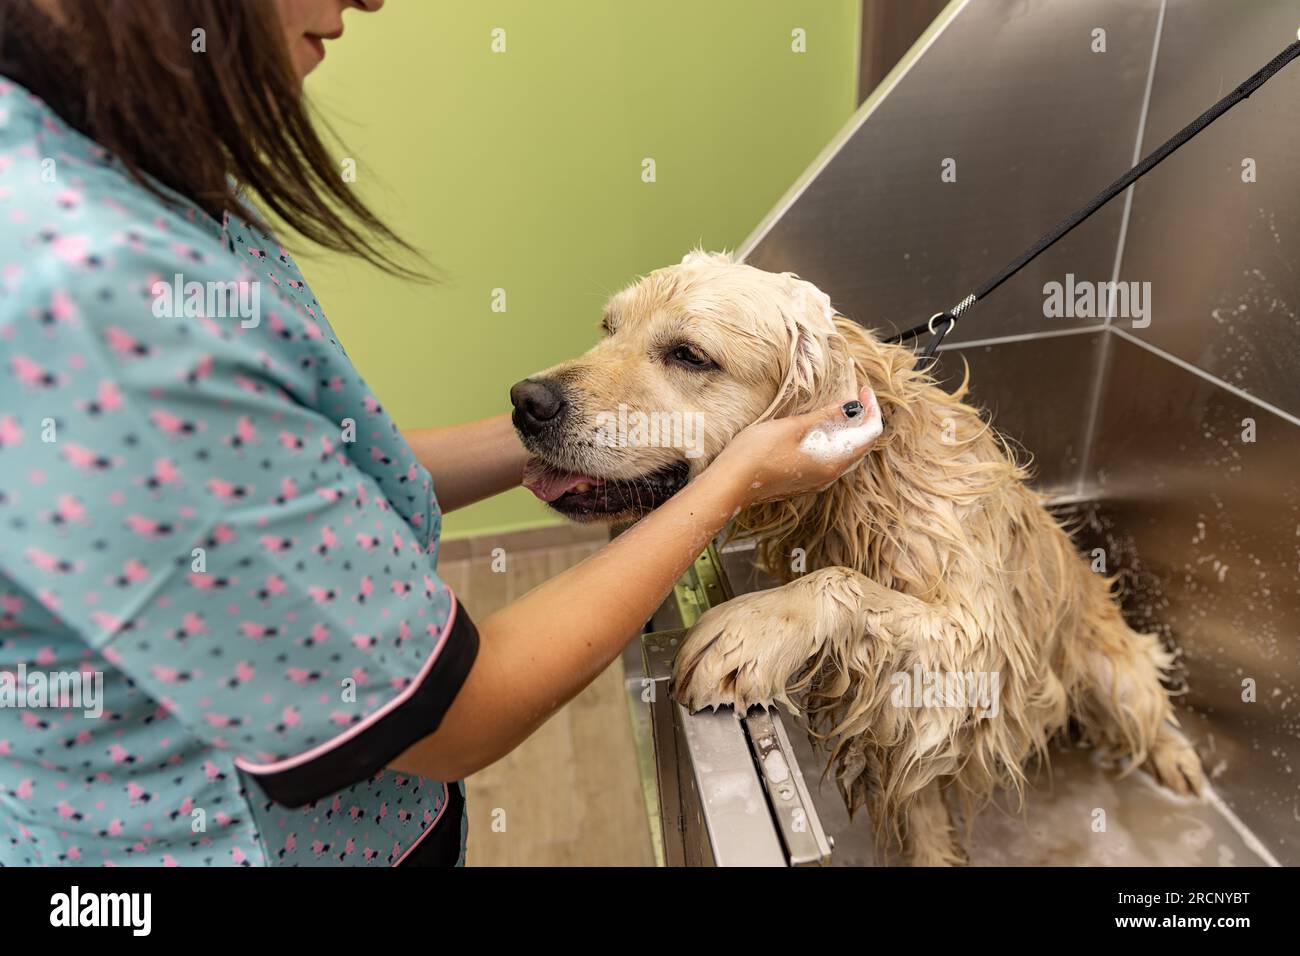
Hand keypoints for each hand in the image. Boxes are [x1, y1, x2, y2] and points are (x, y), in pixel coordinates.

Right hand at [713, 384, 881, 506]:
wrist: (731, 484)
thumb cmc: (758, 452)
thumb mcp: (793, 427)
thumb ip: (825, 417)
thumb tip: (853, 407)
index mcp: (833, 460)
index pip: (871, 434)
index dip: (873, 408)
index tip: (863, 389)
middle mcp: (831, 475)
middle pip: (863, 446)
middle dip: (864, 419)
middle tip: (856, 395)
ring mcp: (818, 481)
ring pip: (849, 455)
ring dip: (851, 431)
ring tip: (841, 409)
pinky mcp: (805, 483)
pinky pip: (833, 461)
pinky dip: (836, 442)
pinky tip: (823, 430)